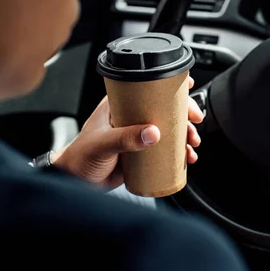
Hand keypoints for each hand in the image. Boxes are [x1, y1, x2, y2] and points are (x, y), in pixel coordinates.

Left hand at [53, 77, 204, 187]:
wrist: (75, 182)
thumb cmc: (80, 157)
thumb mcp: (102, 144)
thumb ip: (125, 138)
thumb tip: (153, 133)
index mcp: (119, 106)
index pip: (147, 89)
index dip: (170, 88)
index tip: (187, 89)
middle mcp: (131, 118)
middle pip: (165, 109)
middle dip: (184, 115)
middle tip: (195, 122)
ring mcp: (138, 136)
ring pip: (168, 130)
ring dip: (184, 135)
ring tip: (192, 146)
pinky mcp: (142, 154)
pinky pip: (165, 150)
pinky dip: (178, 153)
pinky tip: (186, 159)